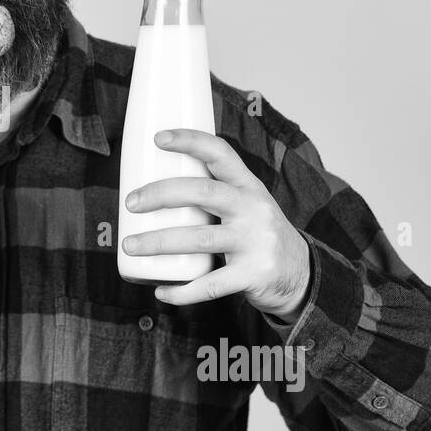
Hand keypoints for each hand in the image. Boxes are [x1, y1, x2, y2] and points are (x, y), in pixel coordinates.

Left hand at [122, 129, 310, 320]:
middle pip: (203, 192)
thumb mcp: (246, 203)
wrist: (300, 273)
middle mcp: (253, 209)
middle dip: (161, 194)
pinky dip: (182, 291)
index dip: (190, 141)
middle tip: (130, 203)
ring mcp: (254, 242)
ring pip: (199, 239)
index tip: (159, 138)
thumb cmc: (256, 233)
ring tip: (130, 245)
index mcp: (248, 185)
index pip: (221, 153)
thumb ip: (212, 193)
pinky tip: (161, 292)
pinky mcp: (252, 274)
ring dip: (158, 243)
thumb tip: (152, 187)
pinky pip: (211, 285)